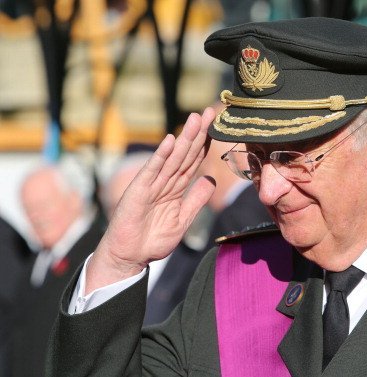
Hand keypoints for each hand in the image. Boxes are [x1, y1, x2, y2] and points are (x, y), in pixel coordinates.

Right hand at [86, 109, 216, 292]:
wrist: (129, 256)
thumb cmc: (152, 239)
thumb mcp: (183, 219)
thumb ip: (196, 199)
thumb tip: (211, 180)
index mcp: (175, 187)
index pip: (193, 161)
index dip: (205, 144)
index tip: (217, 126)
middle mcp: (165, 181)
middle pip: (185, 154)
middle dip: (198, 134)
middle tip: (209, 112)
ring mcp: (151, 184)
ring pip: (172, 158)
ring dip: (183, 138)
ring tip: (195, 119)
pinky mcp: (139, 191)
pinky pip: (152, 171)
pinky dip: (161, 156)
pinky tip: (170, 140)